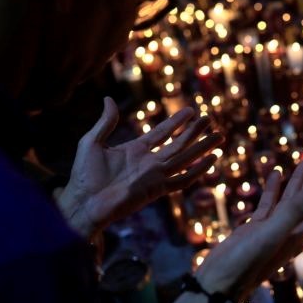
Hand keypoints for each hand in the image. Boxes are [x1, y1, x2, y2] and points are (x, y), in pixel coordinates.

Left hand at [57, 97, 222, 238]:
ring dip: (201, 147)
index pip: (162, 132)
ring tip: (218, 135)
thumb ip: (105, 122)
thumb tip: (107, 99)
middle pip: (178, 144)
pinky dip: (197, 171)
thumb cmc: (83, 176)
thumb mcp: (92, 142)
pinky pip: (182, 180)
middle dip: (195, 132)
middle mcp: (149, 162)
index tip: (191, 111)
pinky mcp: (157, 189)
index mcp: (136, 150)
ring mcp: (155, 175)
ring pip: (185, 158)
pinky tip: (210, 160)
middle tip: (210, 119)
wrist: (83, 202)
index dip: (176, 121)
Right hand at [195, 151, 302, 299]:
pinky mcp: (255, 229)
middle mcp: (289, 231)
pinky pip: (269, 205)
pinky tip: (275, 173)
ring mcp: (272, 230)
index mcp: (298, 233)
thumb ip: (298, 208)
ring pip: (290, 200)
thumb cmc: (245, 262)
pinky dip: (274, 189)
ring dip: (299, 180)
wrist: (218, 284)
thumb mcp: (274, 231)